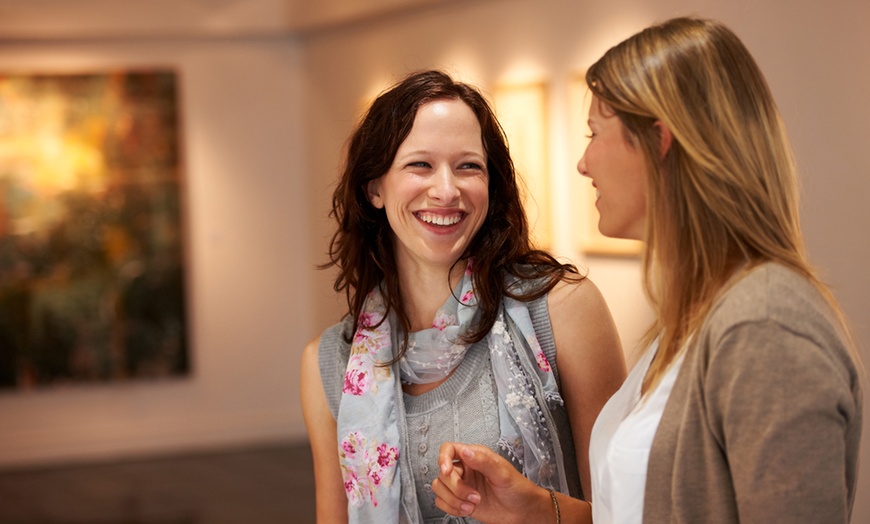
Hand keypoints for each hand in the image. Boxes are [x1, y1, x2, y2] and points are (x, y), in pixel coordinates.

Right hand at [431, 442, 550, 523]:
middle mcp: (466, 469)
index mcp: (475, 456)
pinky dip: (451, 508)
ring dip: (453, 499)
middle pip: (443, 473)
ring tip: (472, 504)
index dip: (443, 458)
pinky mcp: (459, 500)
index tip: (447, 471)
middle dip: (457, 488)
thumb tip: (466, 452)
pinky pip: (442, 502)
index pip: (449, 449)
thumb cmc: (518, 489)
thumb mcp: (503, 473)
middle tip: (474, 496)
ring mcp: (462, 485)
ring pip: (440, 488)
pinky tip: (466, 509)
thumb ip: (483, 461)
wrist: (522, 512)